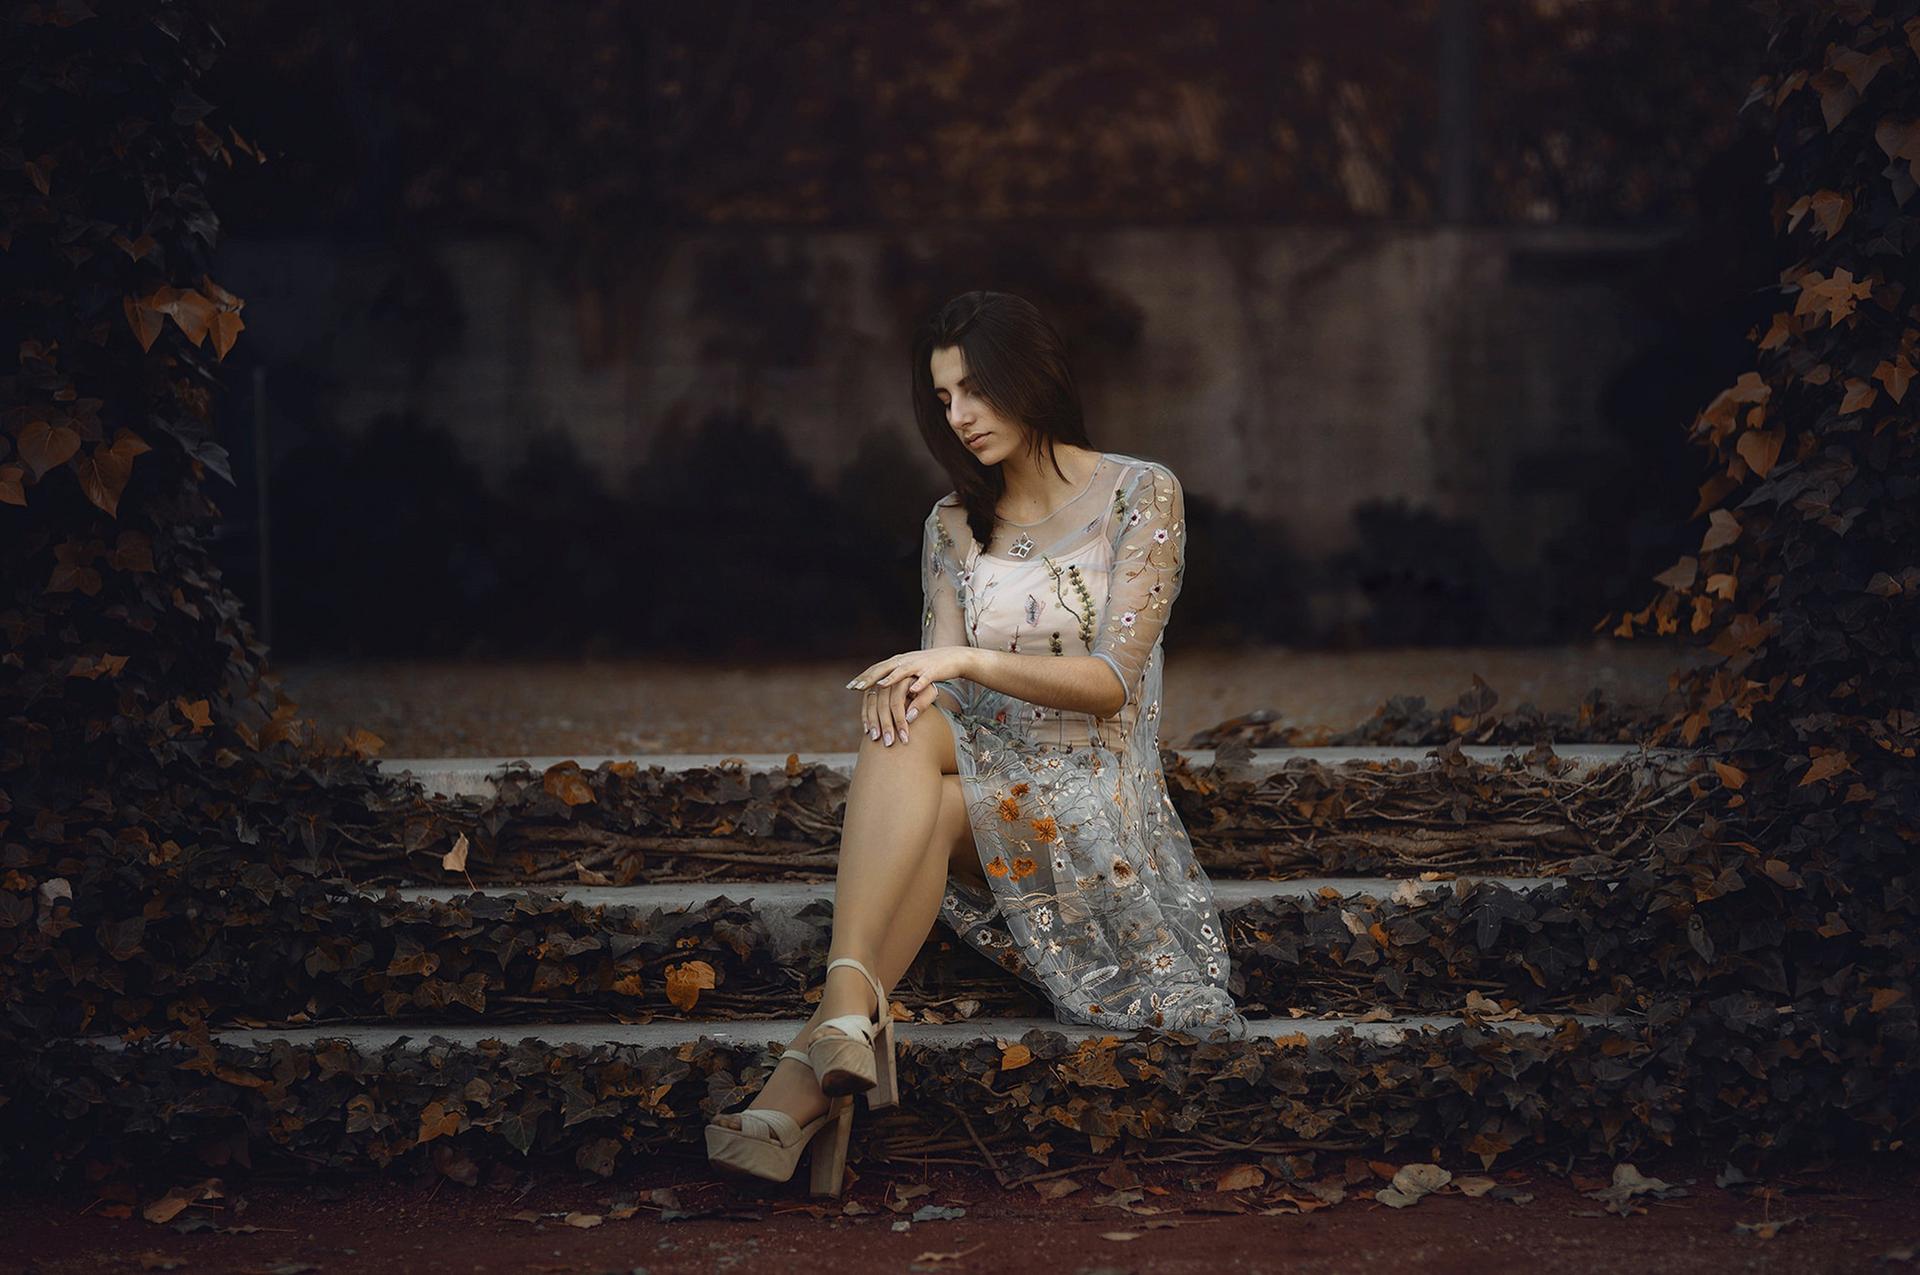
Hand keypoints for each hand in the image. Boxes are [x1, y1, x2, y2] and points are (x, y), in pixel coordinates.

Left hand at [846, 646, 972, 745]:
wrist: (954, 658)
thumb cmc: (929, 669)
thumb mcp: (909, 674)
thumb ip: (895, 680)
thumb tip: (878, 692)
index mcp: (898, 662)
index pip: (877, 668)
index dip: (864, 677)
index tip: (850, 687)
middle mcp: (906, 661)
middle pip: (884, 668)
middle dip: (870, 678)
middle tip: (856, 688)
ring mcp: (919, 664)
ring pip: (902, 671)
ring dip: (890, 679)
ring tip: (879, 686)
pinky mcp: (934, 670)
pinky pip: (925, 677)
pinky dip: (918, 683)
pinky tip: (912, 689)